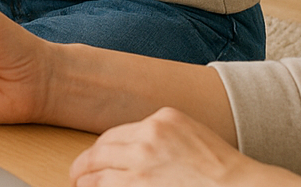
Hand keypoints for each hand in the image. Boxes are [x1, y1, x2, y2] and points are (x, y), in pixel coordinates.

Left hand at [70, 108, 300, 186]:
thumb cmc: (224, 173)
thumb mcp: (192, 138)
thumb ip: (163, 140)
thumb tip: (133, 154)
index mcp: (162, 120)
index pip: (117, 134)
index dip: (102, 150)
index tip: (96, 159)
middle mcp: (148, 136)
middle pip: (101, 150)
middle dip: (84, 165)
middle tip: (76, 175)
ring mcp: (142, 162)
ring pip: (96, 172)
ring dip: (84, 181)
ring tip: (79, 186)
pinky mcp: (139, 185)